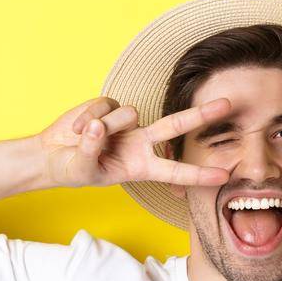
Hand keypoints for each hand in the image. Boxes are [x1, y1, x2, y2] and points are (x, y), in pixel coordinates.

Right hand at [37, 96, 233, 189]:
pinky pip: (106, 106)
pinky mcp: (110, 106)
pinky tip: (76, 129)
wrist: (53, 155)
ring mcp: (127, 124)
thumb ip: (92, 150)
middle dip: (201, 115)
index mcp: (141, 166)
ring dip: (105, 127)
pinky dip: (87, 117)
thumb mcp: (83, 169)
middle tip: (228, 104)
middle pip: (176, 126)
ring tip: (83, 139)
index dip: (198, 173)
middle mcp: (141, 143)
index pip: (175, 170)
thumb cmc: (73, 169)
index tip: (224, 176)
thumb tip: (99, 127)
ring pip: (130, 114)